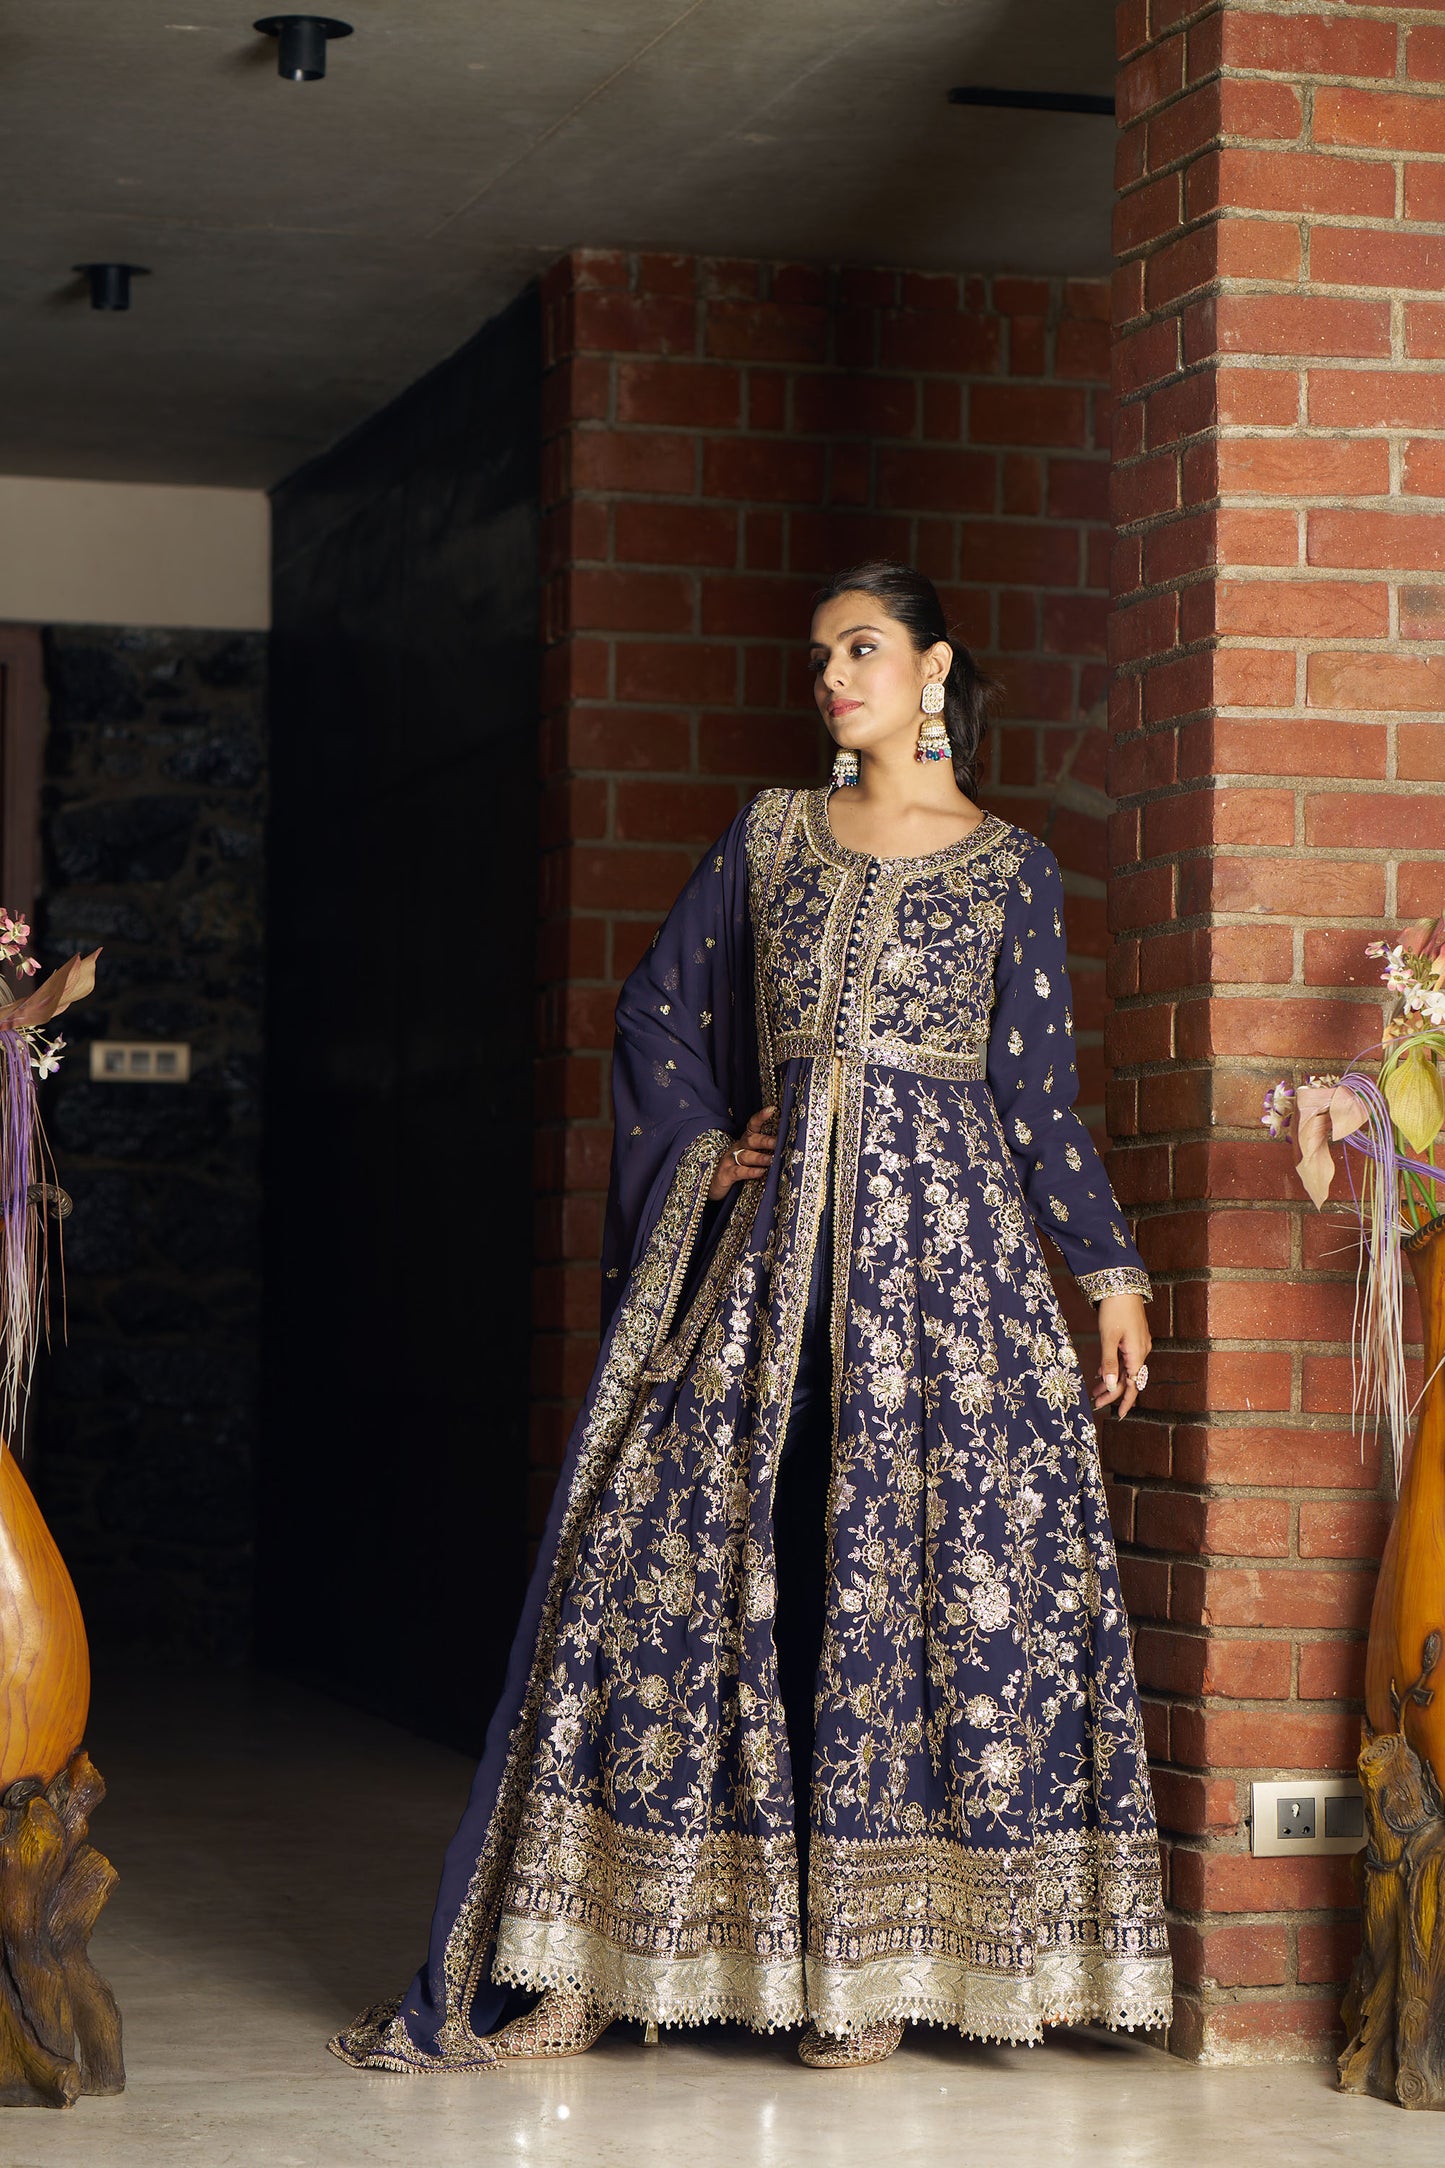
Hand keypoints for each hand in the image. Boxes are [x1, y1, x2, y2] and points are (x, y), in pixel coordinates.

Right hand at [708, 1105, 777, 1199]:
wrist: (714, 1183)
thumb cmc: (738, 1168)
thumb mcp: (751, 1157)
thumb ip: (766, 1151)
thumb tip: (788, 1147)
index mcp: (745, 1141)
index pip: (752, 1125)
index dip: (761, 1117)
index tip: (772, 1109)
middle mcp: (737, 1147)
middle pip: (751, 1140)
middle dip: (765, 1140)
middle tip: (779, 1141)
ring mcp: (730, 1160)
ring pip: (746, 1156)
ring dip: (760, 1157)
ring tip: (772, 1159)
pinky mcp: (726, 1174)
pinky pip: (739, 1171)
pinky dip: (750, 1171)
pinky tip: (761, 1172)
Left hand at [1092, 1294, 1151, 1418]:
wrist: (1122, 1284)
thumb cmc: (1115, 1310)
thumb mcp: (1108, 1338)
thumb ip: (1109, 1363)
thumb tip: (1111, 1385)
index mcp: (1137, 1354)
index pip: (1132, 1385)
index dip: (1123, 1401)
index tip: (1116, 1414)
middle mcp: (1142, 1351)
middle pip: (1129, 1378)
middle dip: (1113, 1392)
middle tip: (1096, 1402)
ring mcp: (1139, 1344)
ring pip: (1126, 1369)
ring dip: (1112, 1380)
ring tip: (1095, 1390)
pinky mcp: (1134, 1337)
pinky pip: (1125, 1359)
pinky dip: (1114, 1367)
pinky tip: (1102, 1372)